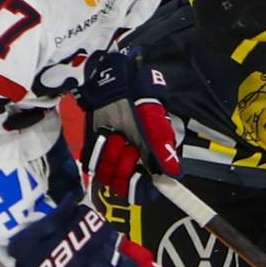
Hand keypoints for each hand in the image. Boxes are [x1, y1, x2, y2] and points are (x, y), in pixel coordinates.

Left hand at [76, 51, 179, 199]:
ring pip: (107, 176)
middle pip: (124, 186)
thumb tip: (175, 173)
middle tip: (128, 146)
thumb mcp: (152, 116)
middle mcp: (132, 159)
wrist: (112, 77)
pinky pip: (90, 163)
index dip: (142, 189)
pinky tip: (102, 135)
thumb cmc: (137, 94)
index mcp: (151, 156)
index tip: (139, 178)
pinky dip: (95, 152)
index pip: (147, 189)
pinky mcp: (93, 147)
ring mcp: (112, 154)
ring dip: (109, 157)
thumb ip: (162, 144)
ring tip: (114, 136)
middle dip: (125, 168)